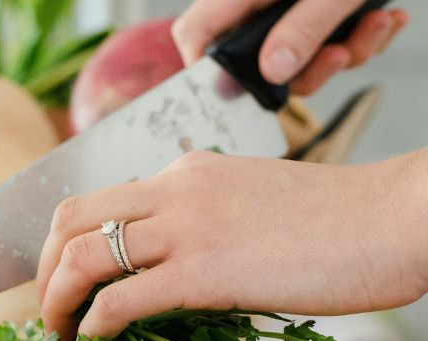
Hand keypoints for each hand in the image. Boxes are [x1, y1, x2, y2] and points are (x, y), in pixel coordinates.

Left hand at [36, 149, 427, 340]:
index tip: (62, 280)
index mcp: (183, 173)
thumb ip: (199, 220)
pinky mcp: (205, 272)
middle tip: (47, 310)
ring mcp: (187, 228)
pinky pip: (122, 298)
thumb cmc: (333, 221)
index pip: (97, 200)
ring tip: (57, 334)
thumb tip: (164, 266)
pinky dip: (93, 323)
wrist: (392, 219)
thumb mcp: (248, 201)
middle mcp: (174, 190)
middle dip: (42, 269)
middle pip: (70, 219)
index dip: (64, 243)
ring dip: (56, 300)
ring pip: (83, 255)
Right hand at [172, 0, 408, 94]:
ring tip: (376, 24)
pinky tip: (383, 18)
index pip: (197, 34)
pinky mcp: (313, 11)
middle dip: (309, 69)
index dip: (206, 71)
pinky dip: (358, 37)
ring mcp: (284, 8)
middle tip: (339, 54)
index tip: (238, 94)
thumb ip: (303, 28)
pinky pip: (326, 42)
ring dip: (345, 51)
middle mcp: (257, 3)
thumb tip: (274, 74)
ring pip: (298, 57)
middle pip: (256, 60)